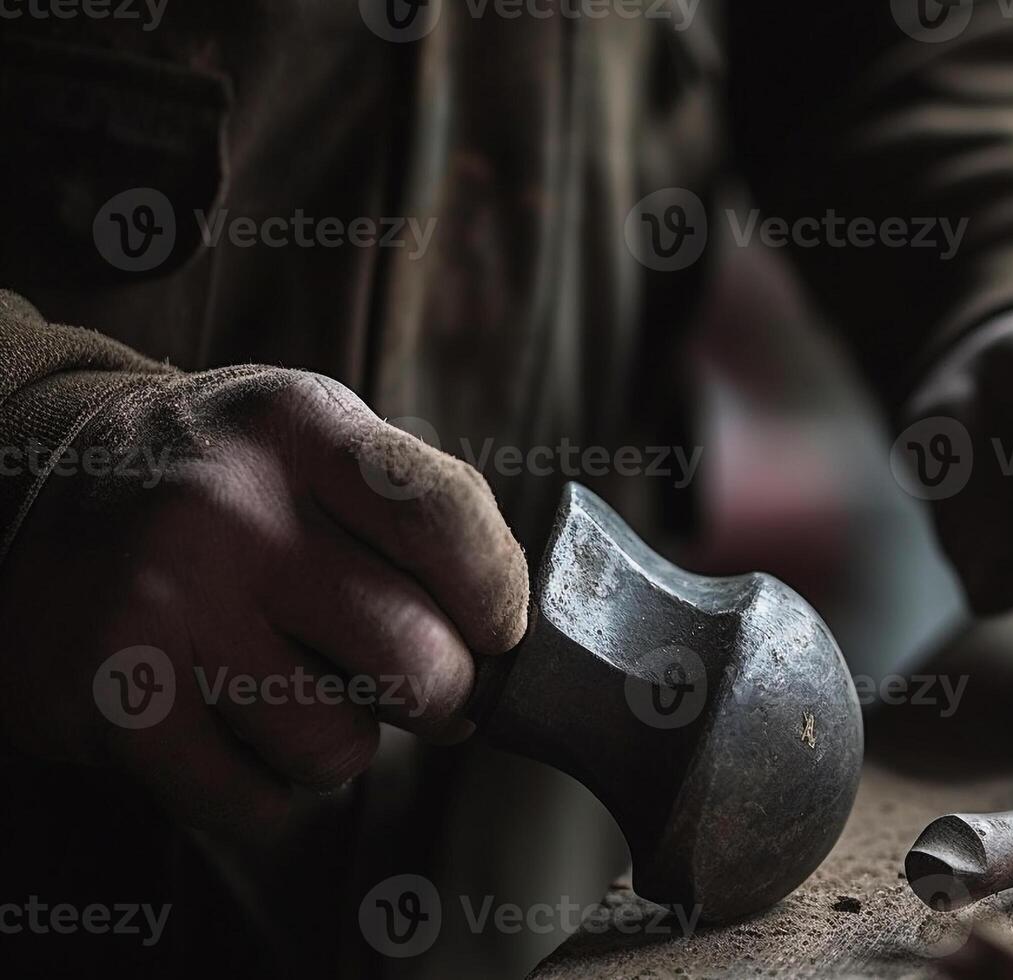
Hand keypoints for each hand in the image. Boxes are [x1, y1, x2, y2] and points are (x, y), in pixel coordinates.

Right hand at [0, 369, 528, 837]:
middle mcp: (231, 507)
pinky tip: (232, 729)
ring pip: (336, 744)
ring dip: (336, 740)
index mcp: (303, 430)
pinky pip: (253, 800)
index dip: (496, 600)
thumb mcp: (318, 446)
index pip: (450, 522)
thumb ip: (422, 516)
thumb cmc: (225, 486)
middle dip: (434, 695)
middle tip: (405, 682)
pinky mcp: (113, 693)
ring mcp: (165, 600)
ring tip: (290, 685)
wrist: (34, 482)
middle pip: (413, 656)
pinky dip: (263, 789)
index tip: (495, 633)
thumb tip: (506, 647)